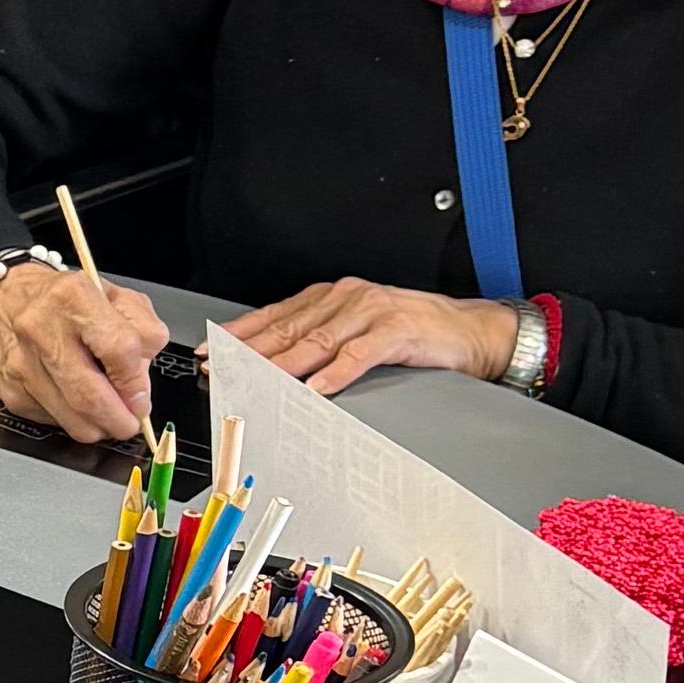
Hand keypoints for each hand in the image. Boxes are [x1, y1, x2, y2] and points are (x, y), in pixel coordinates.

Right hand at [0, 262, 169, 445]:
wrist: (2, 299)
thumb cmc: (63, 301)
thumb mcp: (115, 297)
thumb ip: (144, 333)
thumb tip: (140, 386)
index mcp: (74, 297)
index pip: (119, 350)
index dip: (136, 383)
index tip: (141, 399)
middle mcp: (41, 328)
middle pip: (90, 396)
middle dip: (119, 421)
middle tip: (129, 422)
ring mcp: (21, 362)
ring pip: (72, 419)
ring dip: (97, 426)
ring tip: (106, 415)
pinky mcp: (9, 389)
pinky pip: (51, 420)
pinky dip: (70, 419)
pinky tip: (73, 400)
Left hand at [223, 281, 518, 399]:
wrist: (471, 329)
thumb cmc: (414, 331)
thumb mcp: (358, 328)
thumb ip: (319, 340)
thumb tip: (272, 363)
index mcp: (332, 296)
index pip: (276, 315)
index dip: (241, 334)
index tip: (213, 351)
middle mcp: (347, 298)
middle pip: (290, 328)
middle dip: (250, 351)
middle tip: (223, 369)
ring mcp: (372, 311)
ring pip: (318, 340)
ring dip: (283, 364)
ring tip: (256, 381)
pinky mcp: (398, 330)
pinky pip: (360, 353)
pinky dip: (336, 371)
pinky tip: (317, 386)